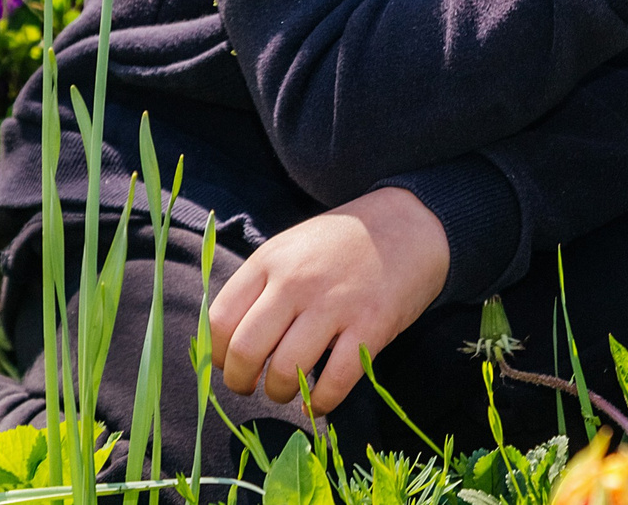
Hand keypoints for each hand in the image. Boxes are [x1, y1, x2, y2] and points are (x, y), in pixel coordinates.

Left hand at [208, 186, 449, 410]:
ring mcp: (335, 304)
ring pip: (286, 371)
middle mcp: (297, 281)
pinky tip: (317, 402)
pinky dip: (319, 403)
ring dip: (279, 393)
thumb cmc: (343, 242)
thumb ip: (259, 285)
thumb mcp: (292, 246)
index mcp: (270, 260)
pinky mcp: (371, 326)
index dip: (217, 354)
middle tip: (251, 386)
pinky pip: (335, 382)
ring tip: (286, 390)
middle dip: (240, 381)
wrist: (411, 223)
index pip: (219, 320)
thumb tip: (226, 343)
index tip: (229, 363)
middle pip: (246, 350)